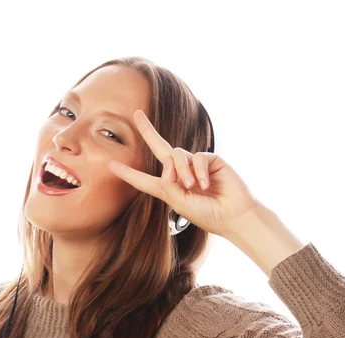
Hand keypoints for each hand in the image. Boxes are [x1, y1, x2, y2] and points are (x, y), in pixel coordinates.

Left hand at [107, 109, 260, 238]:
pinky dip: (199, 171)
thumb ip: (168, 184)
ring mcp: (196, 166)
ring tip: (194, 187)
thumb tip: (166, 162)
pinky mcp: (211, 160)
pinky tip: (206, 184)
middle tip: (136, 114)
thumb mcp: (180, 203)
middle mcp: (181, 174)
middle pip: (161, 148)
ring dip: (183, 172)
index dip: (129, 173)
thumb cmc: (207, 214)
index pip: (145, 180)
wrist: (233, 215)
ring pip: (177, 155)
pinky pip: (197, 157)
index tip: (111, 165)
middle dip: (148, 131)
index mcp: (171, 189)